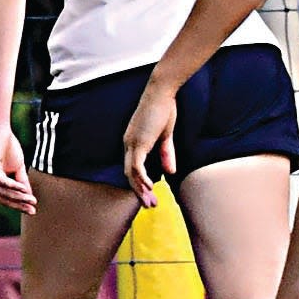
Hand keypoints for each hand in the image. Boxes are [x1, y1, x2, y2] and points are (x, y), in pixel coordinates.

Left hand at [0, 121, 35, 214]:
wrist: (0, 130)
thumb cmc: (8, 147)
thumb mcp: (18, 167)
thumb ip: (22, 181)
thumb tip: (29, 196)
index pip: (5, 198)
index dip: (18, 205)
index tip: (32, 210)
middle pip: (4, 198)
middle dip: (19, 205)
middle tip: (33, 210)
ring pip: (4, 191)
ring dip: (19, 197)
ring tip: (32, 200)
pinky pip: (2, 181)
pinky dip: (14, 186)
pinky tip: (24, 190)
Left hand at [122, 79, 176, 209]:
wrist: (161, 92)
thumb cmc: (164, 109)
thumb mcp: (166, 135)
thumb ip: (166, 154)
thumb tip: (170, 172)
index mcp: (133, 142)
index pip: (133, 169)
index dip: (141, 184)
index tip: (151, 196)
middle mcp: (128, 144)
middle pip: (129, 175)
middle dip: (139, 192)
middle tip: (150, 206)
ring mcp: (131, 143)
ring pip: (130, 174)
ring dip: (140, 189)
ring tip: (150, 202)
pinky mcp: (138, 142)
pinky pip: (136, 166)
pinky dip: (141, 178)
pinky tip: (149, 188)